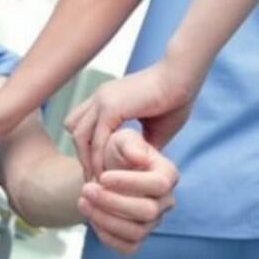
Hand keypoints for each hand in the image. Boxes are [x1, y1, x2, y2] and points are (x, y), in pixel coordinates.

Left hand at [65, 55, 203, 178]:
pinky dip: (100, 158)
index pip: (83, 123)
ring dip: (88, 161)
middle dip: (83, 155)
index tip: (98, 168)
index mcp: (107, 98)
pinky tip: (107, 174)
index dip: (88, 146)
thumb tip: (140, 166)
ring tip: (98, 182)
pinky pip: (97, 139)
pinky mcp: (110, 106)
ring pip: (80, 136)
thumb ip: (142, 145)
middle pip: (75, 130)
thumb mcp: (155, 127)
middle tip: (93, 180)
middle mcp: (100, 97)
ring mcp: (102, 99)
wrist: (183, 76)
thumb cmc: (176, 99)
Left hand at [78, 129, 178, 254]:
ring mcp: (153, 222)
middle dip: (112, 202)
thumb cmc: (117, 153)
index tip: (102, 177)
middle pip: (147, 212)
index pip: (158, 184)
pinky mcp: (138, 237)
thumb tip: (139, 158)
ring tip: (82, 201)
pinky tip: (91, 217)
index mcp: (167, 175)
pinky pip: (127, 247)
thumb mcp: (121, 139)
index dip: (129, 183)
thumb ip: (129, 144)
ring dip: (105, 219)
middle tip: (86, 189)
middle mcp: (165, 201)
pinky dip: (106, 236)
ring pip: (136, 232)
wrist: (106, 173)